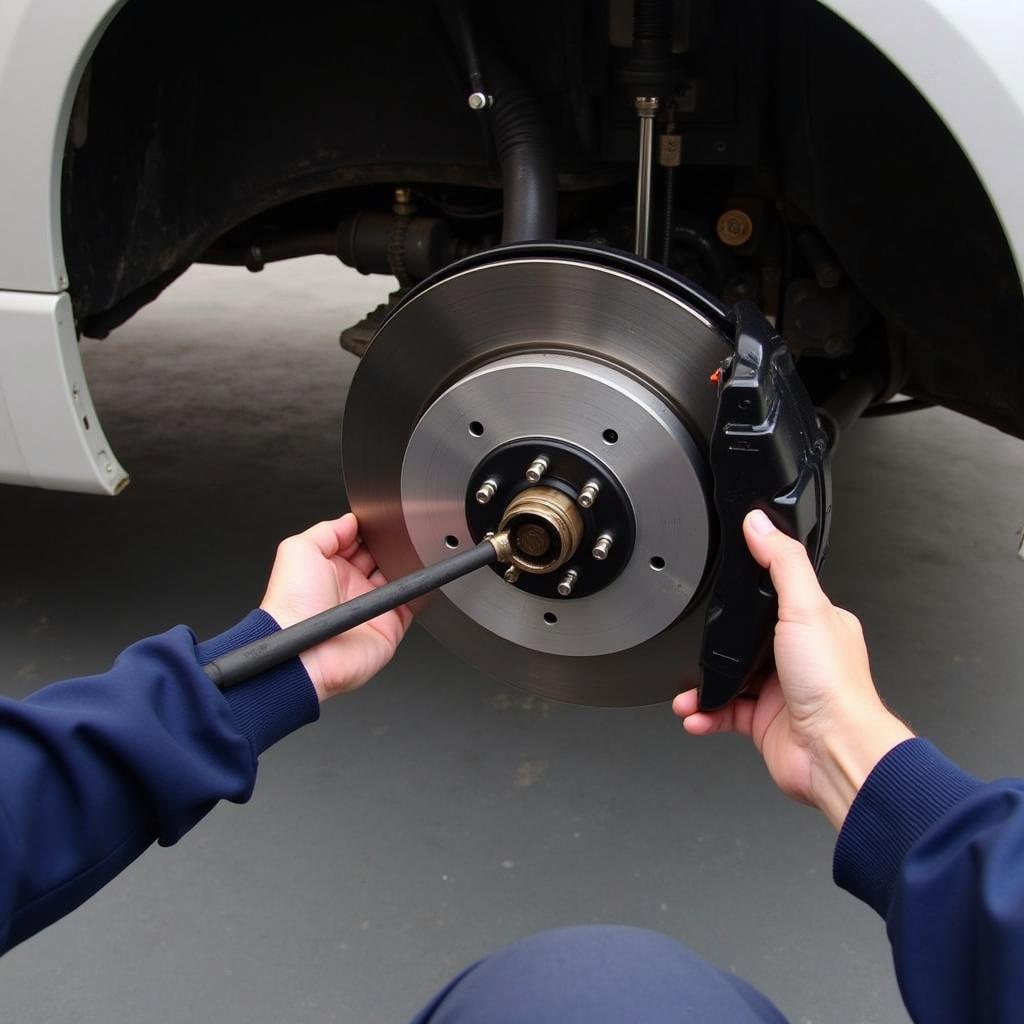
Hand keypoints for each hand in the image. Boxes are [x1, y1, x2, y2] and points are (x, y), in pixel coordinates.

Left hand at [260, 514, 411, 702]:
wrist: (304, 650)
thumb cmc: (293, 606)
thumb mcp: (298, 550)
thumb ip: (327, 530)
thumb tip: (350, 520)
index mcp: (330, 570)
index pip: (358, 544)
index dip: (368, 532)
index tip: (375, 523)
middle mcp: (351, 589)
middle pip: (381, 559)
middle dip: (388, 547)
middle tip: (389, 543)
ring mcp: (371, 608)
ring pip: (399, 580)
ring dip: (403, 567)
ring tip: (400, 560)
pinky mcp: (389, 627)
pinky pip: (412, 606)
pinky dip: (417, 594)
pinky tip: (413, 581)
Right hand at [673, 510, 912, 828]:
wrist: (834, 751)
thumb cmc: (834, 686)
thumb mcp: (806, 607)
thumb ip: (781, 563)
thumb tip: (759, 524)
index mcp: (817, 624)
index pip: (778, 595)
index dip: (749, 593)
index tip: (722, 587)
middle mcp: (799, 657)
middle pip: (745, 640)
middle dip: (714, 645)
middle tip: (694, 643)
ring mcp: (780, 691)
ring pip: (729, 677)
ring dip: (701, 684)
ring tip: (686, 689)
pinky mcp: (764, 722)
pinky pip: (724, 712)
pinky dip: (705, 712)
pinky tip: (695, 712)